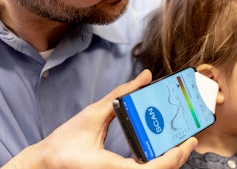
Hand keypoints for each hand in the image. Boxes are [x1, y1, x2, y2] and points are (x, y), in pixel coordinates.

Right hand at [2, 69, 197, 168]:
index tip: (189, 141)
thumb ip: (120, 95)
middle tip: (188, 139)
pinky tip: (158, 150)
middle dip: (178, 158)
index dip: (176, 156)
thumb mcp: (93, 114)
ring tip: (177, 142)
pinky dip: (155, 164)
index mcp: (114, 168)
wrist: (46, 163)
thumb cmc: (64, 143)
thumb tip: (145, 76)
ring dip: (168, 161)